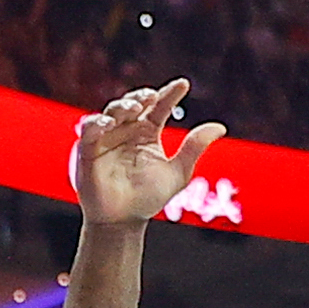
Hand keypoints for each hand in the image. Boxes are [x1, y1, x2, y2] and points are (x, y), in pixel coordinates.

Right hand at [70, 79, 227, 229]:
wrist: (124, 222)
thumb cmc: (149, 198)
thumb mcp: (178, 172)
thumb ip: (194, 148)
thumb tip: (220, 126)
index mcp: (148, 133)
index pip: (159, 107)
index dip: (170, 94)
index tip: (183, 85)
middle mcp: (127, 131)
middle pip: (134, 104)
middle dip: (142, 96)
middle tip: (153, 96)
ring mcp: (107, 138)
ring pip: (112, 112)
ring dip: (122, 106)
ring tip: (135, 107)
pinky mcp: (88, 150)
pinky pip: (89, 131)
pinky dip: (96, 124)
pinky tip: (107, 123)